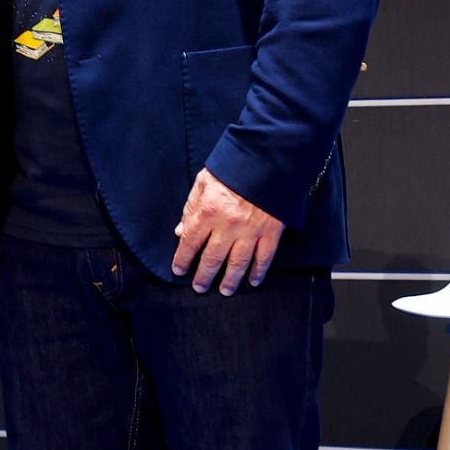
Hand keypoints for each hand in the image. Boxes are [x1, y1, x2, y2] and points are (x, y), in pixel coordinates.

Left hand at [172, 169, 283, 294]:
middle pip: (213, 258)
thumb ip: (191, 208)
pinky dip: (259, 271)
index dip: (183, 258)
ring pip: (238, 263)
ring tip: (224, 291)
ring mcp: (251, 231)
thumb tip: (181, 231)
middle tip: (199, 287)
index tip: (178, 270)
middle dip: (204, 276)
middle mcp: (228, 226)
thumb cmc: (232, 169)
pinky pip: (264, 257)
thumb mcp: (203, 182)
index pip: (191, 242)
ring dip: (230, 280)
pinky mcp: (271, 232)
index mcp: (208, 211)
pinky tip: (253, 281)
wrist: (267, 159)